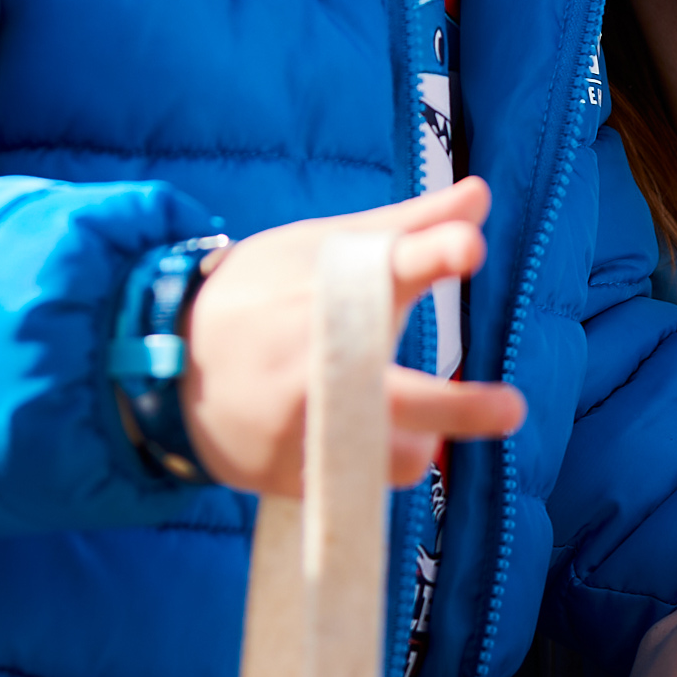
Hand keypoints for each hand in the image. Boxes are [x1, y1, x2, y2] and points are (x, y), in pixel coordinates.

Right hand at [178, 179, 524, 493]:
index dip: (432, 253)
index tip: (469, 247)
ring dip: (420, 442)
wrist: (165, 360)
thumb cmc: (260, 293)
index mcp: (331, 288)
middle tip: (511, 407)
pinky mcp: (285, 470)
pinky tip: (375, 445)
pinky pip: (359, 483)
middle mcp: (316, 356)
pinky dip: (376, 464)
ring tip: (426, 431)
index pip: (390, 264)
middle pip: (397, 391)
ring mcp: (298, 420)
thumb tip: (482, 194)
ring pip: (390, 453)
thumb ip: (409, 227)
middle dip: (458, 405)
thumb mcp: (322, 248)